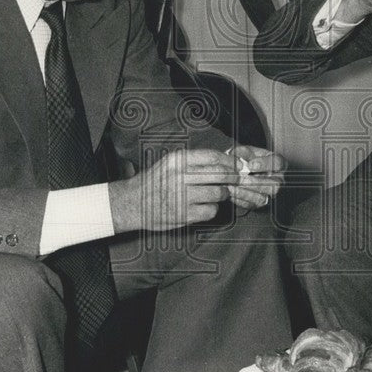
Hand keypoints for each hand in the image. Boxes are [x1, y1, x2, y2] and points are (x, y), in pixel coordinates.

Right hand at [110, 149, 237, 232]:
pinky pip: (211, 210)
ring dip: (223, 194)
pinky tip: (205, 206)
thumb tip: (224, 161)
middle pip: (220, 174)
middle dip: (233, 177)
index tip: (238, 165)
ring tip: (218, 193)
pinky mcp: (184, 214)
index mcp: (178, 160)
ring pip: (219, 193)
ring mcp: (182, 196)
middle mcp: (180, 176)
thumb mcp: (170, 163)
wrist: (133, 203)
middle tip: (237, 179)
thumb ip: (194, 161)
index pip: (213, 157)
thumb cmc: (155, 181)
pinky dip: (212, 209)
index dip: (230, 161)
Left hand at [227, 145, 285, 210]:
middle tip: (241, 179)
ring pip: (262, 198)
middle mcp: (278, 180)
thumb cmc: (247, 159)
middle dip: (255, 182)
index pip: (277, 163)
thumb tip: (238, 155)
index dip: (265, 165)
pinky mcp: (259, 204)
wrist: (241, 171)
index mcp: (277, 163)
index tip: (251, 165)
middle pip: (274, 185)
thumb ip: (243, 152)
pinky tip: (231, 193)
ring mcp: (270, 194)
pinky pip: (251, 205)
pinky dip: (239, 200)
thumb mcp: (246, 151)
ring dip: (245, 193)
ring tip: (232, 187)